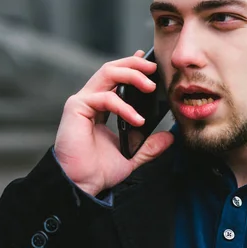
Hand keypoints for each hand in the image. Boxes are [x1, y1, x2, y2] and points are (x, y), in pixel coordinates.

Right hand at [53, 50, 174, 196]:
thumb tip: (169, 137)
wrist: (81, 184)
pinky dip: (124, 106)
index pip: (116, 78)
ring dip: (131, 75)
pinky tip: (137, 119)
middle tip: (154, 69)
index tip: (150, 63)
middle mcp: (91, 100)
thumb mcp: (132, 156)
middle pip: (112, 68)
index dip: (132, 65)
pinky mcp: (76, 107)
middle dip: (135, 64)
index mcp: (101, 107)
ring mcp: (82, 101)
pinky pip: (105, 98)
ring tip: (149, 86)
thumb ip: (149, 146)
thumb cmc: (98, 170)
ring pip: (108, 73)